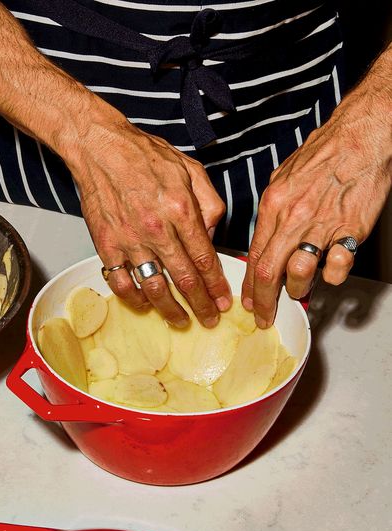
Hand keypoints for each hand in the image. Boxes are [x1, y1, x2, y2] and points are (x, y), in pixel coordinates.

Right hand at [65, 100, 231, 327]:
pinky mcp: (106, 246)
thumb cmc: (144, 156)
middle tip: (210, 319)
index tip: (223, 301)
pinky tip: (144, 304)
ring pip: (154, 287)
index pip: (204, 258)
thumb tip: (212, 236)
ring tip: (181, 320)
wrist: (100, 148)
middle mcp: (156, 229)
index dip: (216, 285)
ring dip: (170, 310)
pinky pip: (121, 283)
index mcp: (181, 210)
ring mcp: (129, 240)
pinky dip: (134, 299)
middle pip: (185, 279)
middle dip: (201, 305)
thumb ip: (209, 204)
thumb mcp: (191, 170)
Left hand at [241, 53, 391, 327]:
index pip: (254, 255)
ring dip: (296, 290)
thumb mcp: (283, 178)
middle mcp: (294, 217)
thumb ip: (271, 211)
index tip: (249, 301)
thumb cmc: (323, 154)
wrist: (359, 137)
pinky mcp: (349, 230)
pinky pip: (336, 267)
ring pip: (299, 273)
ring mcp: (321, 225)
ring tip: (298, 291)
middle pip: (269, 271)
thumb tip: (264, 238)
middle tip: (264, 316)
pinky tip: (329, 271)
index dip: (249, 285)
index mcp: (274, 205)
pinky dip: (331, 276)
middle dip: (263, 301)